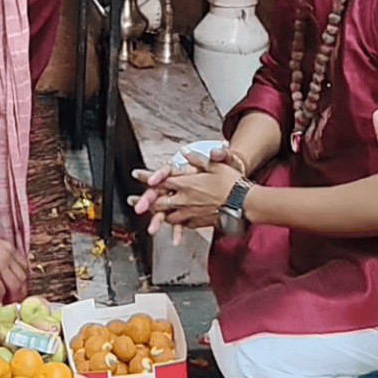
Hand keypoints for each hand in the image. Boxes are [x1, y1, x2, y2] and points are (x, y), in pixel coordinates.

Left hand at [129, 144, 246, 243]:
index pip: (161, 180)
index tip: (136, 175)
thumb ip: (197, 159)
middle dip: (144, 202)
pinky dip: (176, 224)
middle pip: (158, 202)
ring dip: (158, 216)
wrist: (244, 202)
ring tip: (150, 216)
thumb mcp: (214, 165)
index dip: (147, 177)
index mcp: (186, 184)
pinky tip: (174, 223)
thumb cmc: (231, 182)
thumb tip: (185, 152)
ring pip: (168, 216)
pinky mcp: (198, 222)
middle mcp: (184, 200)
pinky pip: (182, 225)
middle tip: (133, 203)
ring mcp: (190, 213)